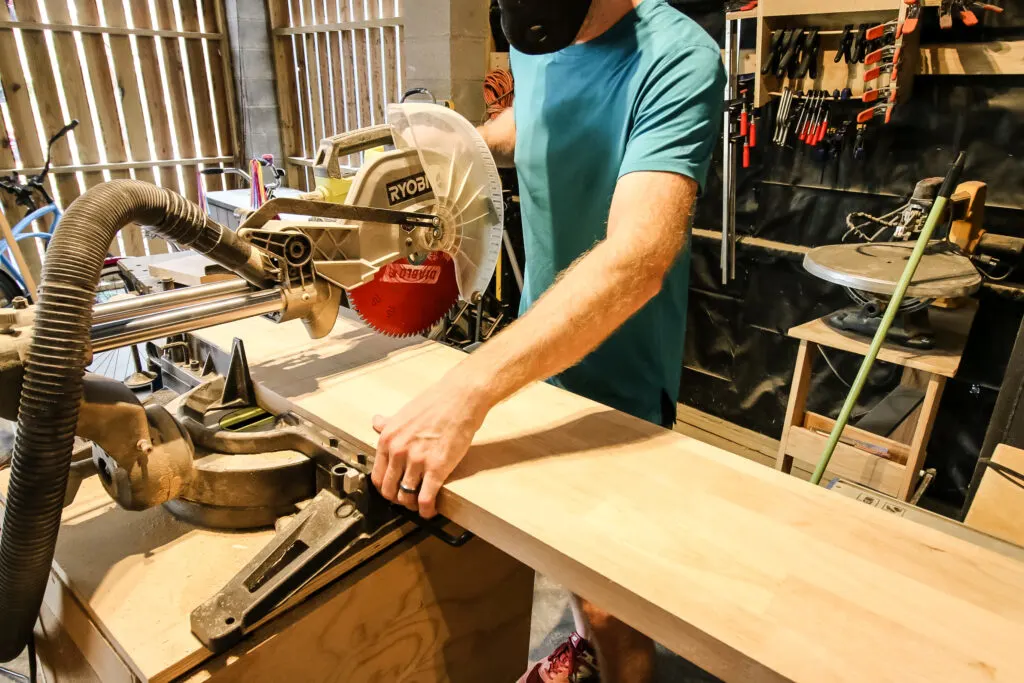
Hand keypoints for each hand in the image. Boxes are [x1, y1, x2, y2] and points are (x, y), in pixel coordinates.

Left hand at [371, 372, 491, 517]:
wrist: (461, 398)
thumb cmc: (436, 402)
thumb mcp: (404, 413)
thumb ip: (389, 423)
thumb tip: (377, 422)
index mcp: (387, 438)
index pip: (377, 476)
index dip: (386, 489)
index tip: (394, 491)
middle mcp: (398, 451)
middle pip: (389, 491)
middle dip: (398, 500)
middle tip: (408, 500)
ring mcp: (417, 460)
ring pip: (406, 497)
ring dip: (413, 506)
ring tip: (420, 505)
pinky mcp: (437, 468)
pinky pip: (425, 498)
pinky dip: (426, 510)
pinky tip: (430, 511)